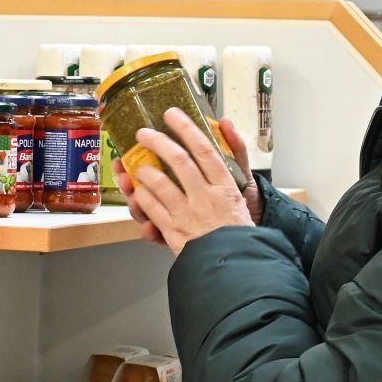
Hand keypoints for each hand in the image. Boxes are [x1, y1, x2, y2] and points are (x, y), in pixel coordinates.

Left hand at [120, 107, 255, 256]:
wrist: (235, 266)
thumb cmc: (238, 229)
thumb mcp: (244, 190)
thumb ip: (235, 154)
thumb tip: (225, 123)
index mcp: (224, 186)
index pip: (204, 149)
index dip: (186, 128)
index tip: (172, 114)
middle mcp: (205, 197)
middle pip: (179, 161)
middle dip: (157, 142)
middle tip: (143, 132)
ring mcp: (188, 215)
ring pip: (160, 185)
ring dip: (144, 172)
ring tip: (136, 166)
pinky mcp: (174, 233)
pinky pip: (153, 211)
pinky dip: (143, 199)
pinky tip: (138, 192)